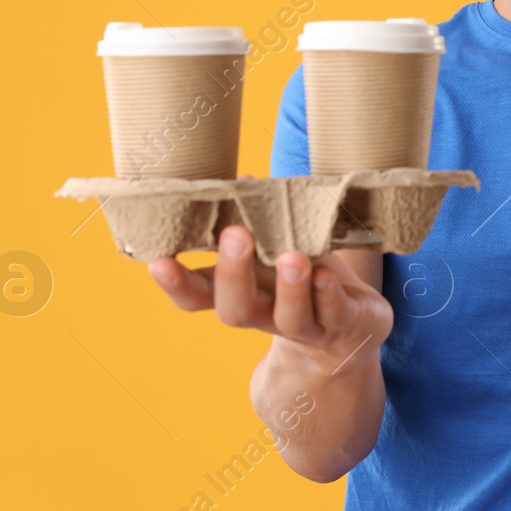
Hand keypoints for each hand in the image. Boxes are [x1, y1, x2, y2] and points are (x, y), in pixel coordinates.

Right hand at [147, 223, 392, 373]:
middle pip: (237, 310)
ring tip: (291, 256)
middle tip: (235, 235)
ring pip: (290, 317)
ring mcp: (305, 326)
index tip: (158, 260)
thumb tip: (242, 181)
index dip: (176, 284)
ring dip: (290, 287)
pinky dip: (329, 294)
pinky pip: (334, 313)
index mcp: (241, 294)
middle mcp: (266, 315)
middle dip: (234, 273)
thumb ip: (257, 221)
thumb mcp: (277, 247)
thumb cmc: (304, 277)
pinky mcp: (344, 324)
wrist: (351, 329)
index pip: (197, 297)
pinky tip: (325, 274)